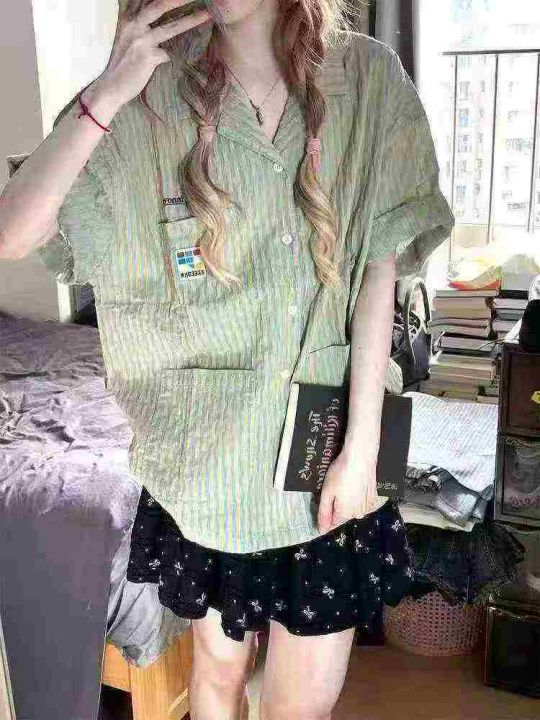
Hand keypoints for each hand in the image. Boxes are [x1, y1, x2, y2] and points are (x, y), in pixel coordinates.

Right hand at [95, 0, 212, 108]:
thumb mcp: (126, 35)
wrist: (111, 85)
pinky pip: (169, 53)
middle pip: (159, 3)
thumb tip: (158, 16)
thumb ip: (140, 23)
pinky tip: (184, 56)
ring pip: (169, 26)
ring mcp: (141, 39)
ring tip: (206, 14)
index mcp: (128, 16)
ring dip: (190, 19)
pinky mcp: (148, 56)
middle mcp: (133, 23)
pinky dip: (178, 54)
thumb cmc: (121, 62)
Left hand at [316, 449, 382, 533]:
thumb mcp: (326, 493)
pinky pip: (361, 501)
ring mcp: (368, 505)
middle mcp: (358, 513)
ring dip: (347, 500)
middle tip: (334, 488)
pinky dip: (356, 495)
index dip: (326, 513)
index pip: (332, 523)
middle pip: (342, 515)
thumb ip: (324, 513)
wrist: (361, 457)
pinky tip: (353, 483)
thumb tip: (321, 530)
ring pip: (352, 508)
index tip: (324, 500)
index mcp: (345, 514)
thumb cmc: (341, 473)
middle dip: (336, 505)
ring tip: (344, 484)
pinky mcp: (373, 496)